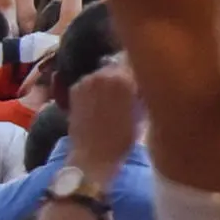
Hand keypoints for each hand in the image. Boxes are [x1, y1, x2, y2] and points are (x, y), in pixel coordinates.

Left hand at [62, 55, 138, 183]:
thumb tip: (144, 80)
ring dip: (108, 81)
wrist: (92, 156)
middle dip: (124, 75)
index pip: (136, 64)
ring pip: (103, 73)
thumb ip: (142, 91)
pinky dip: (95, 88)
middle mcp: (103, 74)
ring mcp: (86, 80)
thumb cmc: (123, 139)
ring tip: (112, 98)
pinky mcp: (74, 89)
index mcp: (124, 79)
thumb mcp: (141, 113)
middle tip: (128, 90)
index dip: (141, 73)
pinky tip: (98, 102)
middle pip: (118, 66)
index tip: (144, 82)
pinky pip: (90, 81)